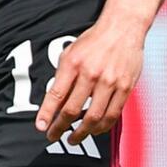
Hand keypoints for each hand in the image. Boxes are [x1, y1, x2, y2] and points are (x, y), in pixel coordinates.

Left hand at [35, 10, 147, 146]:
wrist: (123, 27)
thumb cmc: (94, 40)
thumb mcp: (70, 53)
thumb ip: (62, 76)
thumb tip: (54, 101)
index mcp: (73, 64)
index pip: (56, 95)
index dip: (46, 114)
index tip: (41, 127)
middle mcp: (91, 74)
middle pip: (73, 110)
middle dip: (60, 127)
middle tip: (54, 136)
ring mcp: (110, 82)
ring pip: (94, 117)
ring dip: (82, 133)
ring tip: (74, 138)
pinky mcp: (125, 87)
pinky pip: (113, 114)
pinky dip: (102, 127)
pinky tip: (94, 130)